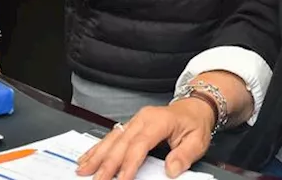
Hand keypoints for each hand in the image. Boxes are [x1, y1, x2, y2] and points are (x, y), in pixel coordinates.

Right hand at [76, 100, 214, 179]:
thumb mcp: (198, 141)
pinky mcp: (130, 124)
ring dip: (97, 155)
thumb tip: (171, 169)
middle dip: (106, 164)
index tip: (121, 179)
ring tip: (84, 169)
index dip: (129, 163)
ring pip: (112, 139)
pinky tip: (88, 157)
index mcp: (159, 121)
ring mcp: (135, 120)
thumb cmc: (194, 123)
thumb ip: (184, 156)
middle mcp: (143, 119)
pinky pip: (112, 136)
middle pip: (121, 143)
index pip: (140, 144)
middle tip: (96, 179)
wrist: (194, 107)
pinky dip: (98, 148)